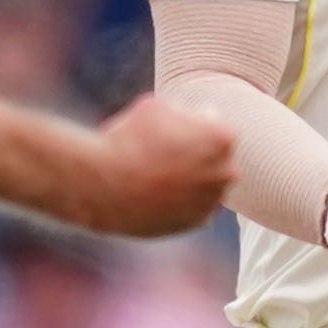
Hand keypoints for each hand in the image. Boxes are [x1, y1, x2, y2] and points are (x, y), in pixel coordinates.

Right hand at [85, 94, 233, 236]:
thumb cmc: (127, 139)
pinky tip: (157, 192)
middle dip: (200, 154)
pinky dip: (182, 201)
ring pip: (208, 184)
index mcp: (222, 138)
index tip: (170, 130)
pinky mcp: (195, 222)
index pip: (217, 126)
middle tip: (166, 152)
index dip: (193, 125)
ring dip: (192, 178)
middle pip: (218, 157)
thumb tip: (194, 120)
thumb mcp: (156, 105)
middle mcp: (225, 172)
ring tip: (158, 173)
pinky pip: (195, 206)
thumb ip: (184, 111)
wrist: (102, 185)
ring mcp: (211, 200)